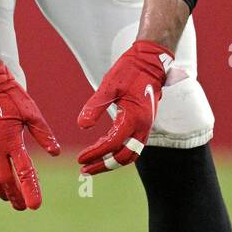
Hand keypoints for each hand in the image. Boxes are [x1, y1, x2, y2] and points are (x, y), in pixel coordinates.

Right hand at [0, 60, 59, 209]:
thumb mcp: (31, 112)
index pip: (24, 172)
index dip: (30, 190)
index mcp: (12, 141)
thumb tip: (55, 153)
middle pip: (5, 180)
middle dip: (14, 196)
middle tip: (21, 207)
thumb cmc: (8, 93)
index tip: (35, 206)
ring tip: (7, 197)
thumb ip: (43, 134)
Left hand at [77, 40, 173, 175]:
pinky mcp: (144, 124)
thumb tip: (82, 126)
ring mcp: (145, 126)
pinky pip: (133, 146)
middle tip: (84, 169)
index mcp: (134, 118)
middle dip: (104, 165)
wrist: (151, 61)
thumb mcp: (109, 86)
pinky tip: (103, 149)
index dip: (95, 153)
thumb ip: (95, 106)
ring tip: (92, 166)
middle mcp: (143, 126)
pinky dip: (118, 152)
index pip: (112, 144)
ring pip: (131, 154)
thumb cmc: (129, 71)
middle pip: (124, 157)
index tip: (80, 159)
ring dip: (112, 162)